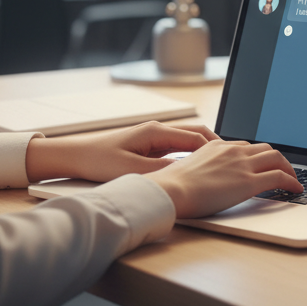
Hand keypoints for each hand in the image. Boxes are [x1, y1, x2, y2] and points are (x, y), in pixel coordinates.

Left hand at [25, 122, 219, 183]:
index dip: (216, 149)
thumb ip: (161, 171)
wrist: (74, 155)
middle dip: (215, 145)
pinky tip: (193, 168)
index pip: (196, 138)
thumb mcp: (132, 170)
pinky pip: (175, 147)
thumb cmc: (99, 161)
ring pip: (186, 140)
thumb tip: (188, 174)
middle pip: (196, 134)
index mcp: (156, 132)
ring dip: (203, 150)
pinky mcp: (146, 145)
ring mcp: (152, 137)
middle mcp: (157, 130)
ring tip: (219, 164)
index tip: (232, 159)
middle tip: (232, 159)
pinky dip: (189, 154)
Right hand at [143, 139, 302, 217]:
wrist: (171, 191)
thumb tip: (201, 181)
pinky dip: (291, 182)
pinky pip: (279, 177)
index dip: (257, 156)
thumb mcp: (188, 170)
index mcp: (217, 146)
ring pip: (276, 158)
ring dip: (288, 168)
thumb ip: (201, 170)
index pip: (245, 146)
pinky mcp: (249, 182)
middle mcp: (232, 150)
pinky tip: (296, 189)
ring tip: (292, 179)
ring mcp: (242, 164)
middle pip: (265, 148)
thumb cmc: (172, 187)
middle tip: (283, 170)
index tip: (262, 164)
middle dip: (277, 159)